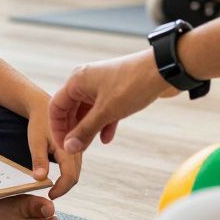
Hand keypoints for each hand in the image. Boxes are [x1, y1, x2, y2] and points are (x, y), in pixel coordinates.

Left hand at [24, 102, 82, 198]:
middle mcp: (77, 149)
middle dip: (64, 188)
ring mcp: (78, 149)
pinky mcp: (76, 149)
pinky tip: (57, 178)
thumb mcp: (35, 140)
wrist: (43, 105)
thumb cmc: (38, 122)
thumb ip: (38, 160)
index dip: (61, 190)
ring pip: (76, 172)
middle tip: (50, 194)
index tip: (49, 195)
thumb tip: (40, 179)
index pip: (70, 177)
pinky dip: (68, 175)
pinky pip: (75, 166)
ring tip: (52, 188)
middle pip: (75, 177)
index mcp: (68, 148)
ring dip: (66, 182)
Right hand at [48, 50, 176, 154]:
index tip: (62, 146)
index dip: (57, 128)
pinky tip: (106, 138)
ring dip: (88, 128)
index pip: (56, 106)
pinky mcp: (116, 90)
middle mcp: (86, 80)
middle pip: (71, 109)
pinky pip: (103, 109)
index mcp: (77, 81)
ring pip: (88, 110)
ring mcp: (101, 85)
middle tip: (76, 149)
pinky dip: (103, 123)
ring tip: (90, 146)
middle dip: (73, 129)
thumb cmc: (132, 85)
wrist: (162, 70)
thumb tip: (69, 147)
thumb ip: (85, 130)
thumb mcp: (106, 112)